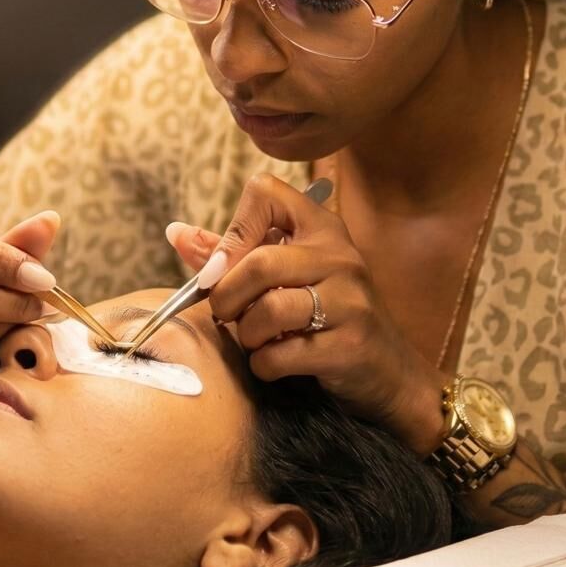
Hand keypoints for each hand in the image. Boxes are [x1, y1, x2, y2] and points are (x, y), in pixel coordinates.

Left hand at [168, 173, 446, 454]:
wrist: (390, 373)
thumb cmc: (327, 316)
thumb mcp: (287, 275)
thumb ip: (232, 253)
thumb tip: (175, 233)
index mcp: (321, 227)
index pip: (265, 193)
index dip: (234, 228)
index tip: (226, 264)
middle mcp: (340, 256)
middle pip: (259, 262)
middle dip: (226, 295)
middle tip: (226, 313)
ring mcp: (349, 301)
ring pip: (269, 310)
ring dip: (246, 334)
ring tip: (255, 339)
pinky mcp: (349, 345)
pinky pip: (281, 355)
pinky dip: (264, 365)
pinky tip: (274, 363)